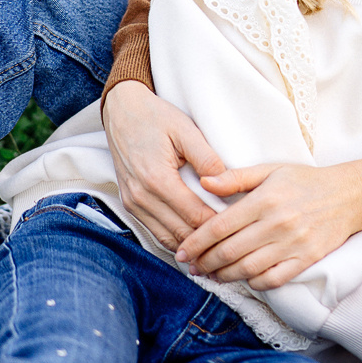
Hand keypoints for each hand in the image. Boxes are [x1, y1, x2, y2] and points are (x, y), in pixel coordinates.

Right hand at [103, 81, 224, 250]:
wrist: (122, 111)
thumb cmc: (156, 118)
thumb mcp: (185, 129)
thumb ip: (206, 157)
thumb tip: (225, 183)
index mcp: (157, 179)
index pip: (194, 215)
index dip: (218, 226)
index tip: (239, 229)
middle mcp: (141, 197)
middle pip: (181, 232)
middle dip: (206, 242)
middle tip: (233, 245)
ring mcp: (133, 203)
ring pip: (166, 238)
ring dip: (190, 247)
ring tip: (217, 251)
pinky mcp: (130, 204)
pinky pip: (154, 232)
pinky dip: (174, 239)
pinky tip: (194, 243)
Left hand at [175, 156, 361, 289]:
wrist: (348, 195)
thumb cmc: (305, 180)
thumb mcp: (271, 170)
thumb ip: (236, 177)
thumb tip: (204, 182)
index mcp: (265, 199)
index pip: (220, 226)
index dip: (196, 242)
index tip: (182, 251)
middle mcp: (277, 224)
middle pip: (229, 252)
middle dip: (204, 262)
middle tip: (192, 266)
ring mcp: (292, 244)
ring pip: (247, 269)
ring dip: (223, 275)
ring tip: (211, 274)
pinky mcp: (306, 260)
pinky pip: (272, 279)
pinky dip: (253, 283)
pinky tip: (243, 278)